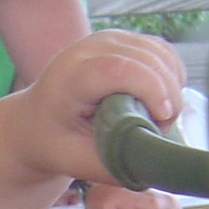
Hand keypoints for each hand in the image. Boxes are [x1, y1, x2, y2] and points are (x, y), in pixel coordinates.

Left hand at [4, 29, 185, 185]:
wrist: (35, 121)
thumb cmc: (54, 142)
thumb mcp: (76, 162)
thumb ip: (113, 167)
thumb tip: (155, 169)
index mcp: (70, 77)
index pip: (118, 69)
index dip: (150, 90)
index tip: (162, 120)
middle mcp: (88, 48)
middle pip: (148, 59)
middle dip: (168, 96)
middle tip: (159, 130)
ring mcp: (108, 39)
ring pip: (161, 54)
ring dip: (173, 87)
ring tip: (157, 118)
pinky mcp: (123, 40)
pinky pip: (162, 52)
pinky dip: (172, 75)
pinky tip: (160, 100)